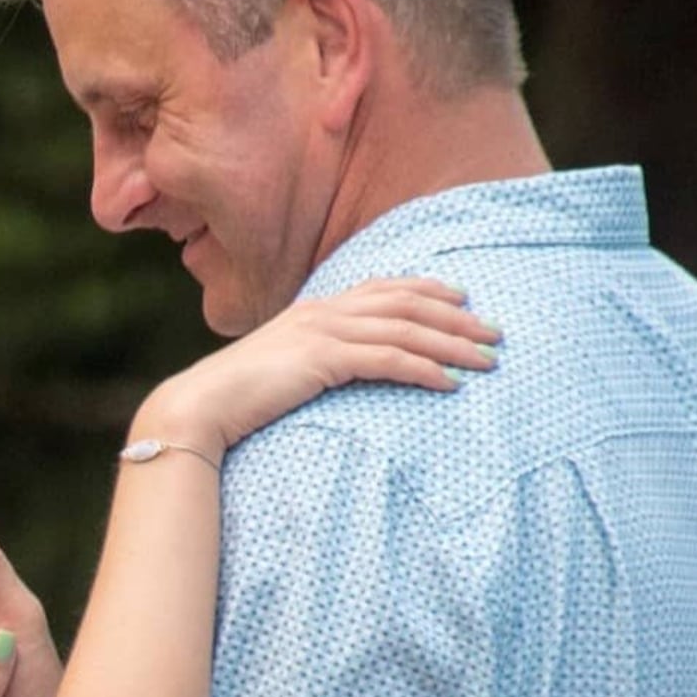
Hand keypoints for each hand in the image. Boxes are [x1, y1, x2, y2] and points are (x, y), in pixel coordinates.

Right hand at [133, 277, 500, 455]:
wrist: (199, 407)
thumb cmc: (234, 400)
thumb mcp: (279, 371)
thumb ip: (310, 363)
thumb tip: (333, 375)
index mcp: (314, 311)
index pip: (383, 288)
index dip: (429, 290)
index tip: (464, 301)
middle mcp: (323, 312)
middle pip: (406, 304)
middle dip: (458, 318)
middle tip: (496, 334)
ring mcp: (323, 332)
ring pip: (406, 330)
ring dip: (454, 345)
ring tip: (488, 361)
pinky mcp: (323, 360)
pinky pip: (388, 360)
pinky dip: (424, 369)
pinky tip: (450, 384)